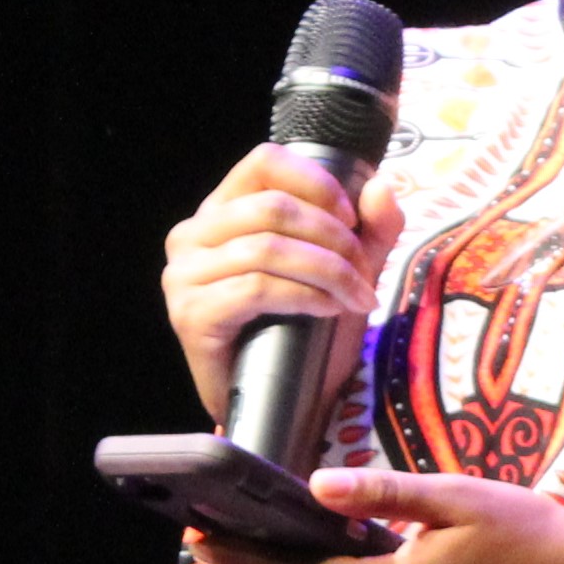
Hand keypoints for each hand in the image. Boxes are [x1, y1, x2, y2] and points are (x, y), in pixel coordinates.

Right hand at [162, 144, 405, 421]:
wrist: (285, 402)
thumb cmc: (309, 326)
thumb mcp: (349, 265)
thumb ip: (372, 225)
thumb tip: (379, 186)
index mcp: (223, 208)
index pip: (264, 161)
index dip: (316, 183)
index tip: (352, 217)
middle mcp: (193, 234)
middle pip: (273, 207)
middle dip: (334, 238)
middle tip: (365, 273)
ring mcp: (184, 276)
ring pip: (268, 247)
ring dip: (328, 270)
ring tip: (356, 295)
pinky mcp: (190, 314)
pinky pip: (256, 287)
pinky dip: (304, 295)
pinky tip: (328, 309)